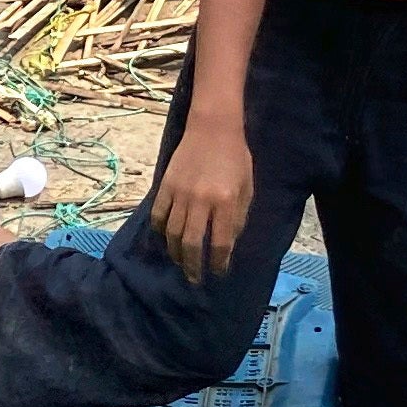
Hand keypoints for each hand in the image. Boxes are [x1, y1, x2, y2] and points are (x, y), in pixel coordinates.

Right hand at [148, 128, 254, 285]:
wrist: (213, 128)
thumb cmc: (235, 158)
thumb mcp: (246, 188)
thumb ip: (238, 217)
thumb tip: (228, 245)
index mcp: (225, 201)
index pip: (221, 242)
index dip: (219, 262)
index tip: (218, 272)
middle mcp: (201, 200)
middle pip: (193, 243)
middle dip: (193, 266)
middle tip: (194, 279)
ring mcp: (180, 193)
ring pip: (173, 233)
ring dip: (176, 253)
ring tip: (181, 262)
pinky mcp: (166, 185)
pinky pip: (159, 216)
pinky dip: (161, 231)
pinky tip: (166, 239)